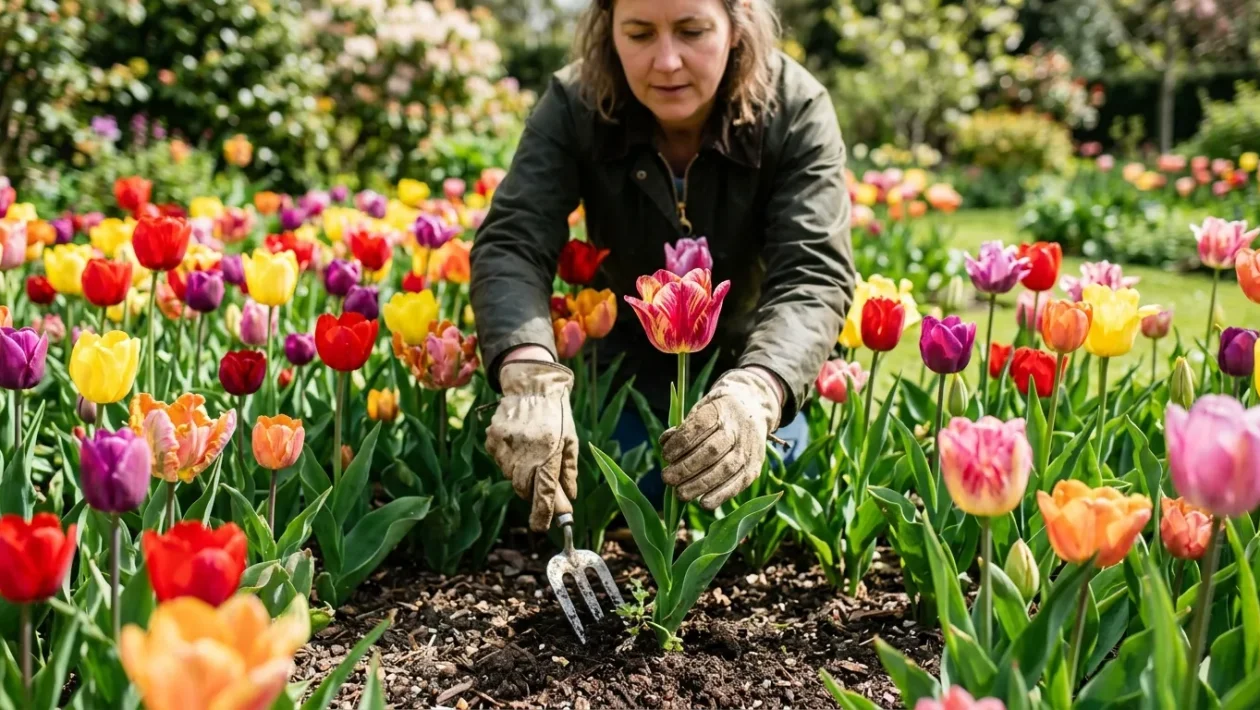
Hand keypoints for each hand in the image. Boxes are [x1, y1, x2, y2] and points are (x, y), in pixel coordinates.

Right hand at [485, 360, 577, 530]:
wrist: (532, 384)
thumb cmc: (557, 414)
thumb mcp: (570, 441)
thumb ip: (568, 472)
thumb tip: (569, 499)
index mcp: (549, 453)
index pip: (544, 492)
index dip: (543, 513)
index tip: (541, 527)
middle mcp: (525, 452)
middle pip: (524, 489)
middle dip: (533, 491)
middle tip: (541, 479)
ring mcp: (505, 446)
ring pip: (510, 476)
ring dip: (521, 474)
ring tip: (531, 452)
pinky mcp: (492, 439)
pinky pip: (500, 461)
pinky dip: (509, 460)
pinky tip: (518, 443)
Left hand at [659, 368, 781, 508]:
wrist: (753, 409)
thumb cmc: (717, 413)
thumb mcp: (701, 408)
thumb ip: (684, 427)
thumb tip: (665, 444)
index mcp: (721, 410)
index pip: (699, 427)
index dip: (680, 443)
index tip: (665, 455)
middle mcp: (738, 428)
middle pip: (711, 451)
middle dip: (686, 468)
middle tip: (667, 478)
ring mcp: (748, 448)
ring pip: (725, 469)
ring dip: (700, 485)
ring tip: (680, 494)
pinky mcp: (754, 466)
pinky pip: (739, 483)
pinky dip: (721, 495)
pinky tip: (704, 503)